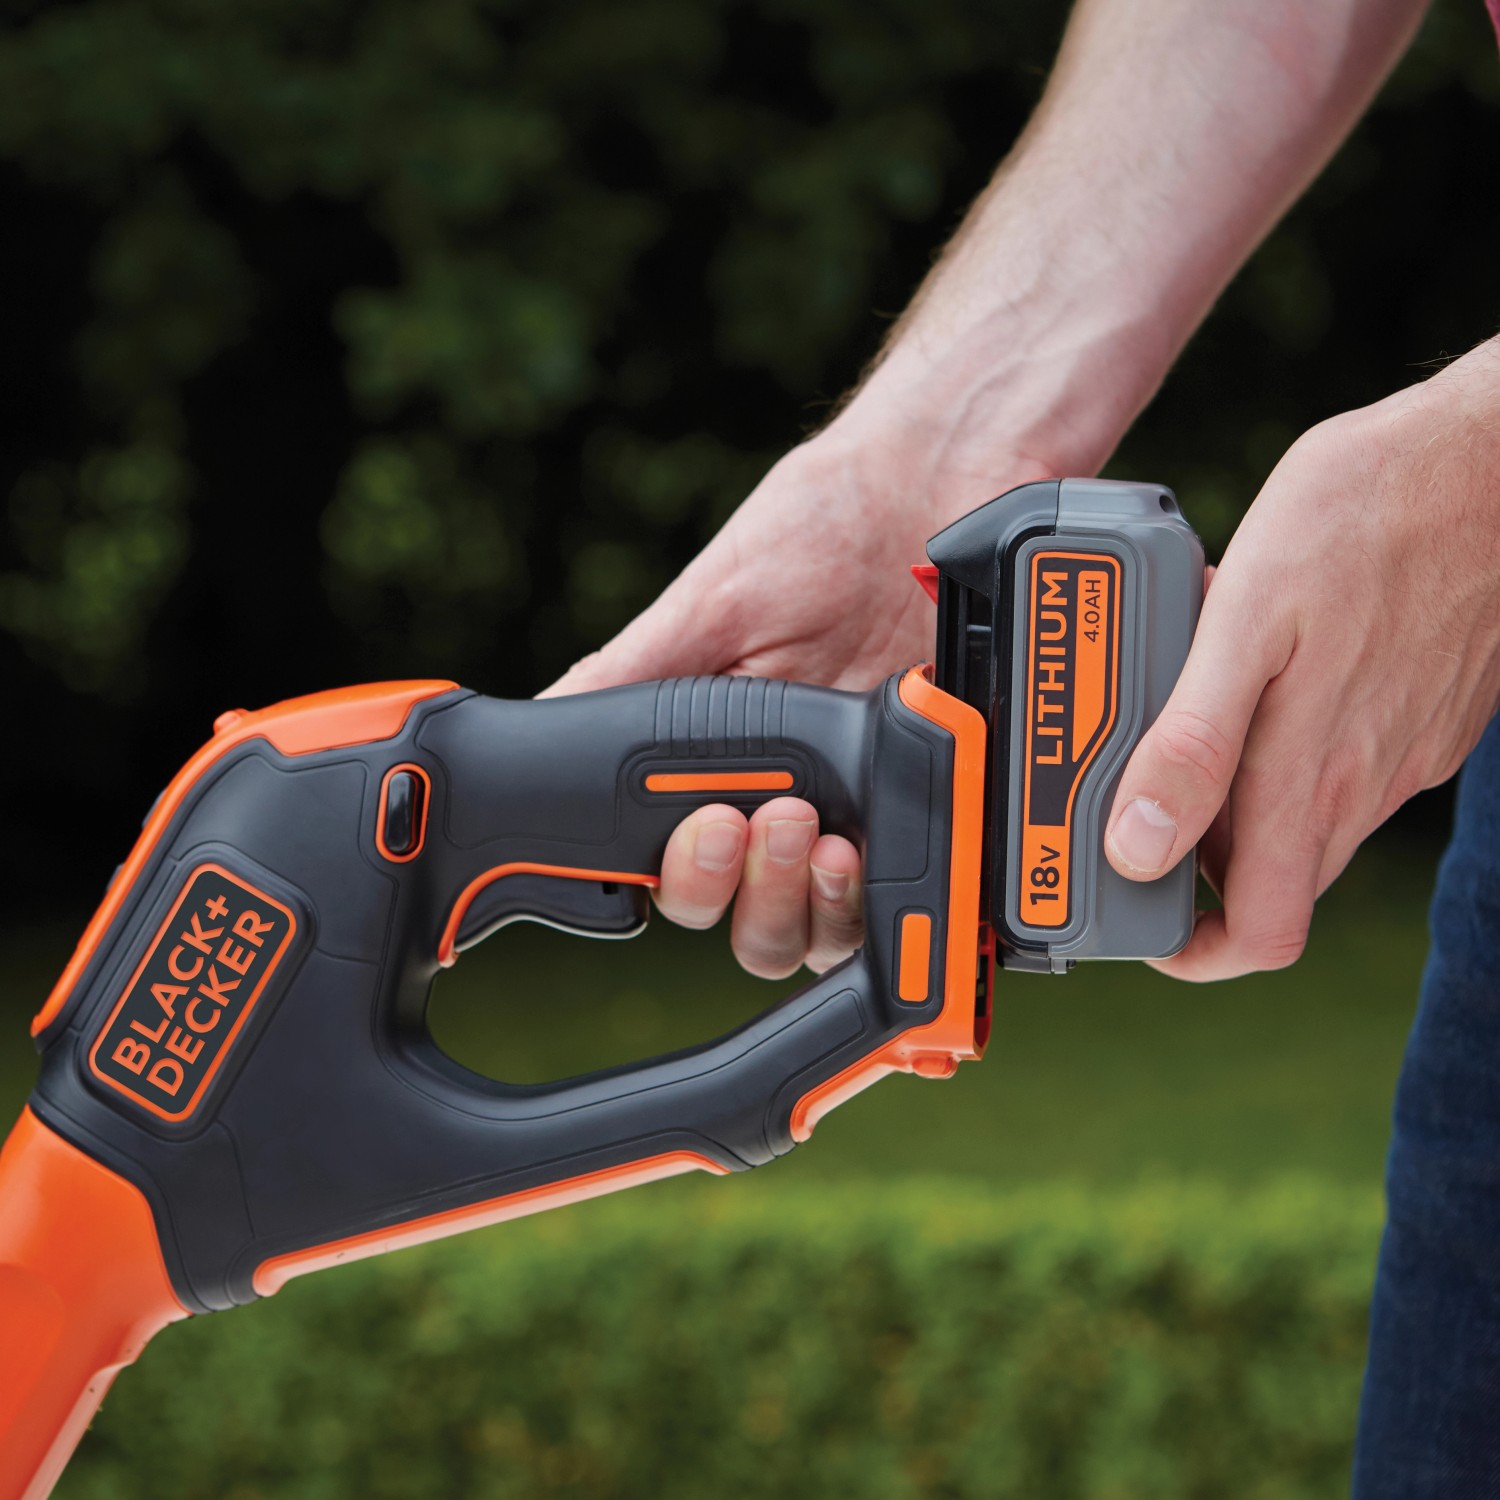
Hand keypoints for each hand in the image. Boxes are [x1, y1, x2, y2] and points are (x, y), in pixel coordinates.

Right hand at [545, 427, 1053, 974]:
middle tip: (771, 818)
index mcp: (726, 770)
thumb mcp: (714, 602)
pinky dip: (889, 896)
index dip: (689, 879)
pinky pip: (909, 899)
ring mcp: (868, 815)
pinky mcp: (939, 809)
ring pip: (823, 933)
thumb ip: (630, 675)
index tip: (710, 828)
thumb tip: (546, 723)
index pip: (685, 876)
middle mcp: (791, 805)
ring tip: (825, 837)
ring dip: (812, 904)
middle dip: (749, 893)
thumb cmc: (822, 531)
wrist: (942, 485)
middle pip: (751, 925)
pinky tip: (880, 842)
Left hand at [1104, 342, 1499, 980]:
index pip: (1261, 933)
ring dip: (1237, 795)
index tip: (1140, 917)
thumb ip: (1191, 745)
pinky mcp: (1421, 714)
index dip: (1195, 951)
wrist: (1489, 460)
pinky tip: (1254, 673)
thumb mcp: (1246, 623)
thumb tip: (1135, 849)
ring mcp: (1398, 752)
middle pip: (1271, 879)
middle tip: (1133, 797)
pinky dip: (1286, 745)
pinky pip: (1341, 762)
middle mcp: (1362, 785)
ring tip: (1182, 718)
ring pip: (1302, 819)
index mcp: (1310, 780)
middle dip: (1198, 861)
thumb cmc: (1367, 518)